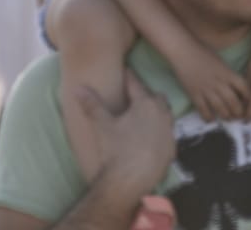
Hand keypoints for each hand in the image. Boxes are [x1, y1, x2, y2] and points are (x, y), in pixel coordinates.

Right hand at [81, 71, 174, 195]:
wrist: (130, 181)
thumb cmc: (115, 149)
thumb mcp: (102, 125)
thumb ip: (92, 105)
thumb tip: (78, 88)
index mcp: (145, 103)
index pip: (136, 84)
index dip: (128, 77)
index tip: (125, 70)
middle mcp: (162, 114)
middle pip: (155, 97)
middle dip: (145, 94)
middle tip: (133, 97)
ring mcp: (169, 132)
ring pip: (165, 114)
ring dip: (155, 112)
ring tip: (142, 116)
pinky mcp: (172, 149)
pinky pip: (167, 134)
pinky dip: (159, 132)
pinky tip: (149, 138)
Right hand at [170, 44, 247, 121]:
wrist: (184, 51)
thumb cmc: (203, 52)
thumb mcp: (221, 62)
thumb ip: (228, 74)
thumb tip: (235, 87)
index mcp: (227, 73)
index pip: (244, 88)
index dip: (248, 98)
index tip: (248, 102)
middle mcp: (219, 83)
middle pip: (234, 102)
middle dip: (238, 112)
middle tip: (238, 115)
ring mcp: (207, 90)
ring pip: (220, 108)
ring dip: (226, 116)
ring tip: (227, 118)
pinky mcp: (194, 94)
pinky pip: (204, 110)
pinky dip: (208, 117)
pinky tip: (211, 119)